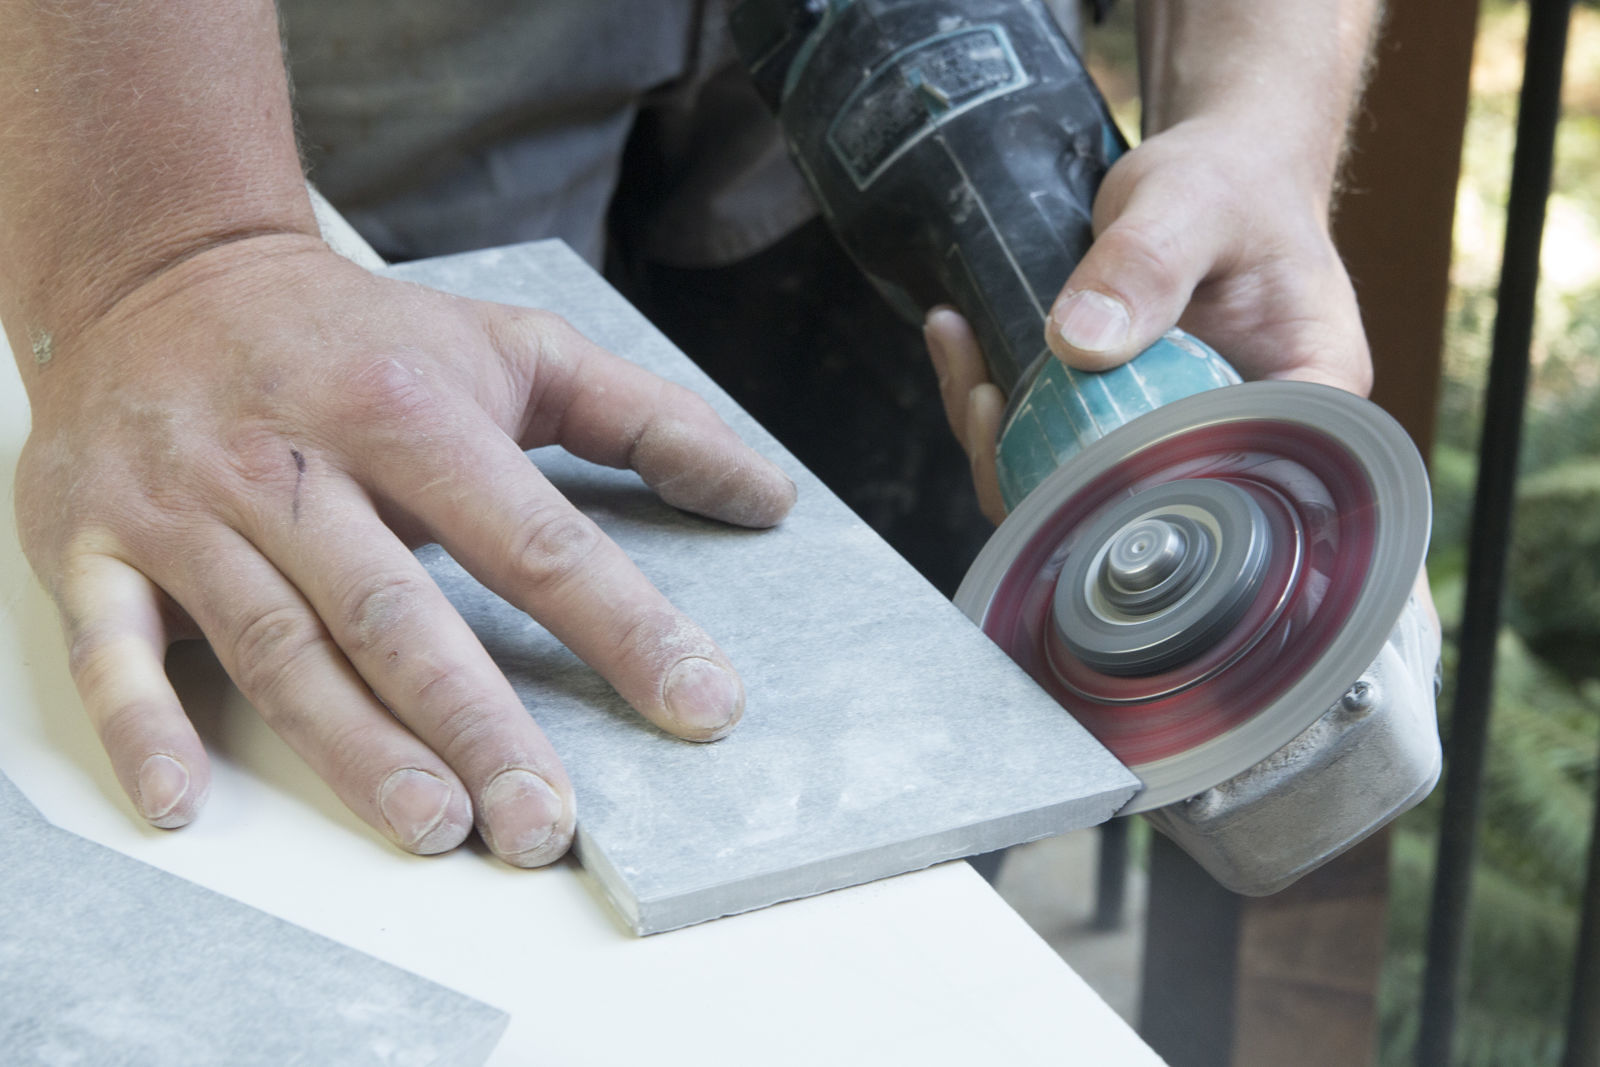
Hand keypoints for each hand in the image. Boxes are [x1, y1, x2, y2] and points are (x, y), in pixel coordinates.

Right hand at [14, 234, 795, 864]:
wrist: (168, 275)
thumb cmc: (365, 335)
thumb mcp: (515, 346)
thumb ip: (646, 417)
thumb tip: (769, 494)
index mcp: (411, 409)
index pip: (535, 537)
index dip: (623, 627)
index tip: (701, 708)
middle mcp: (300, 461)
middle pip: (398, 609)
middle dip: (476, 722)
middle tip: (545, 825)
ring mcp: (192, 506)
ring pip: (278, 642)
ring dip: (352, 744)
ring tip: (434, 825)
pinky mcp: (97, 542)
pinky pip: (112, 644)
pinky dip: (143, 725)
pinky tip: (187, 805)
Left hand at [923, 116, 1371, 522]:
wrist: (1212, 168)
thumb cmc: (1230, 182)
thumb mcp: (1192, 203)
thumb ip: (1146, 264)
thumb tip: (1076, 343)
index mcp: (1303, 404)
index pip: (1241, 491)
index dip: (1148, 505)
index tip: (1066, 459)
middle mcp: (1242, 440)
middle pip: (1148, 510)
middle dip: (1048, 481)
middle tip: (985, 401)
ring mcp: (1173, 440)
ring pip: (1082, 492)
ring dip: (1004, 447)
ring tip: (966, 367)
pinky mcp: (1118, 425)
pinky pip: (1050, 448)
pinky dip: (995, 410)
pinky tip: (960, 342)